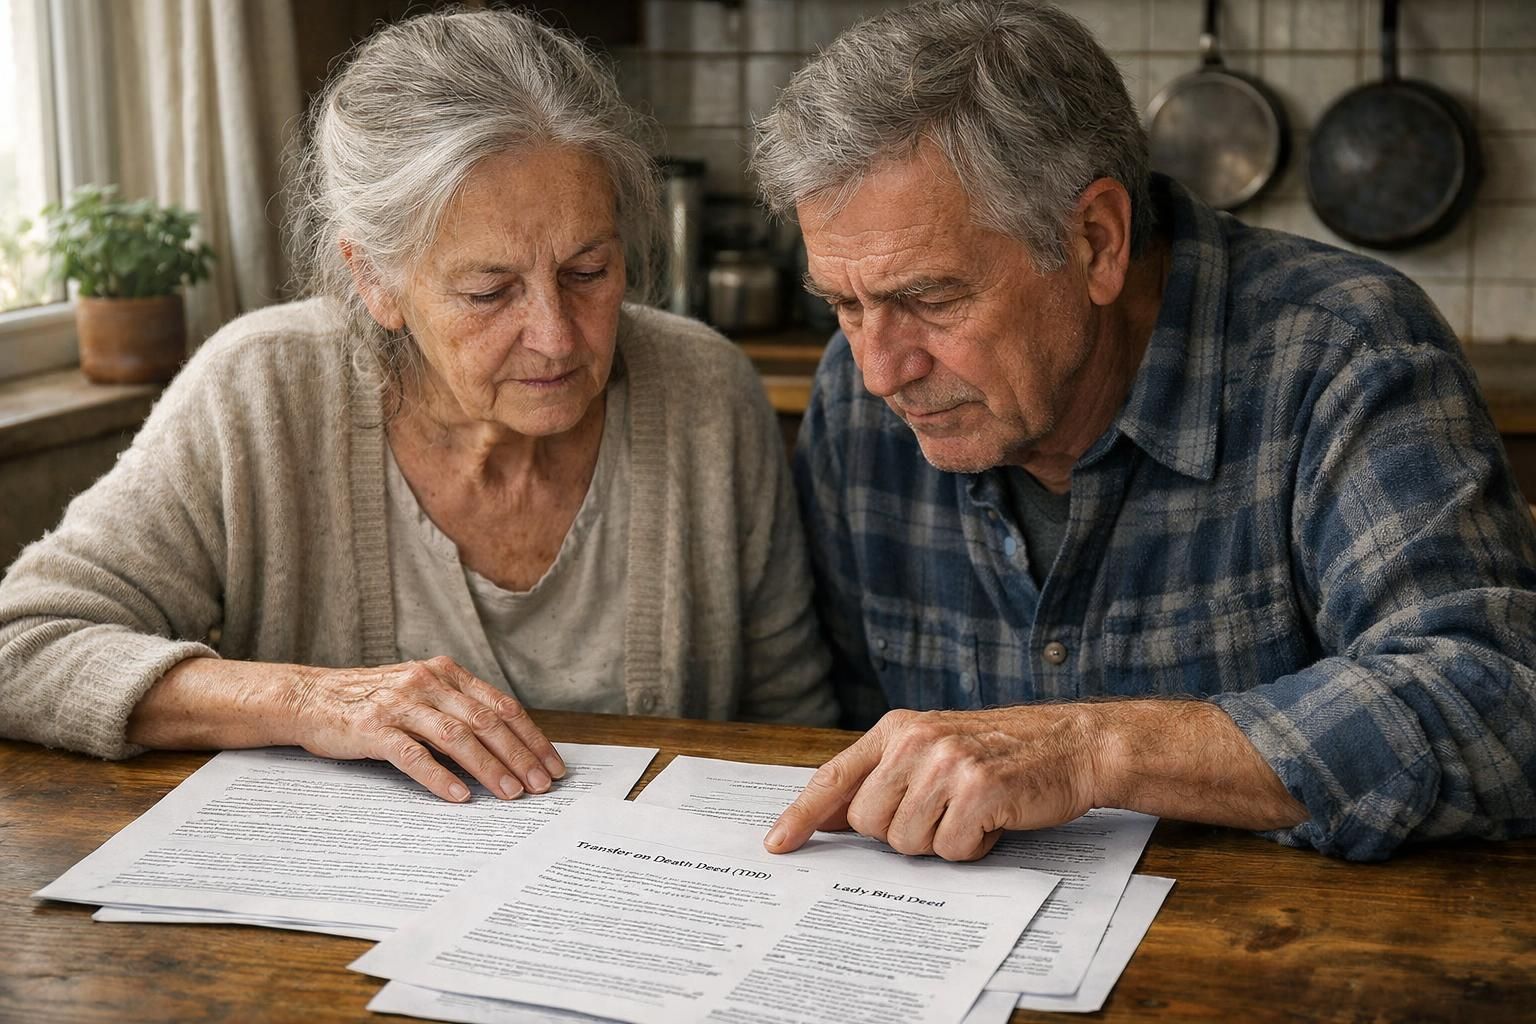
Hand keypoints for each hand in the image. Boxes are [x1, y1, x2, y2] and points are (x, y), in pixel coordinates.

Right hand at [286, 656, 565, 802]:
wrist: (309, 697)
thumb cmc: (372, 702)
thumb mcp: (421, 695)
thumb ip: (458, 711)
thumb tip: (508, 749)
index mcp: (446, 674)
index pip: (502, 707)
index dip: (532, 738)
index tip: (553, 766)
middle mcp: (428, 683)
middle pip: (486, 722)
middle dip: (520, 756)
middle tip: (541, 786)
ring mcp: (400, 704)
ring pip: (457, 737)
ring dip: (489, 768)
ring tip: (511, 794)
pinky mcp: (372, 728)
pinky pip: (413, 754)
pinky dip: (439, 776)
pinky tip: (460, 796)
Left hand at [764, 706, 1101, 860]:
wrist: (1073, 744)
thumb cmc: (1002, 753)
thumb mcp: (934, 748)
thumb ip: (883, 776)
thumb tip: (828, 818)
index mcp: (897, 729)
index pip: (834, 777)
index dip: (801, 814)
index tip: (778, 844)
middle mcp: (915, 742)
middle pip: (868, 824)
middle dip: (901, 833)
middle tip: (941, 812)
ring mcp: (947, 764)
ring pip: (907, 842)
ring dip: (941, 841)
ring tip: (971, 811)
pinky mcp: (980, 790)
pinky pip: (952, 849)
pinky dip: (974, 847)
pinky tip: (994, 819)